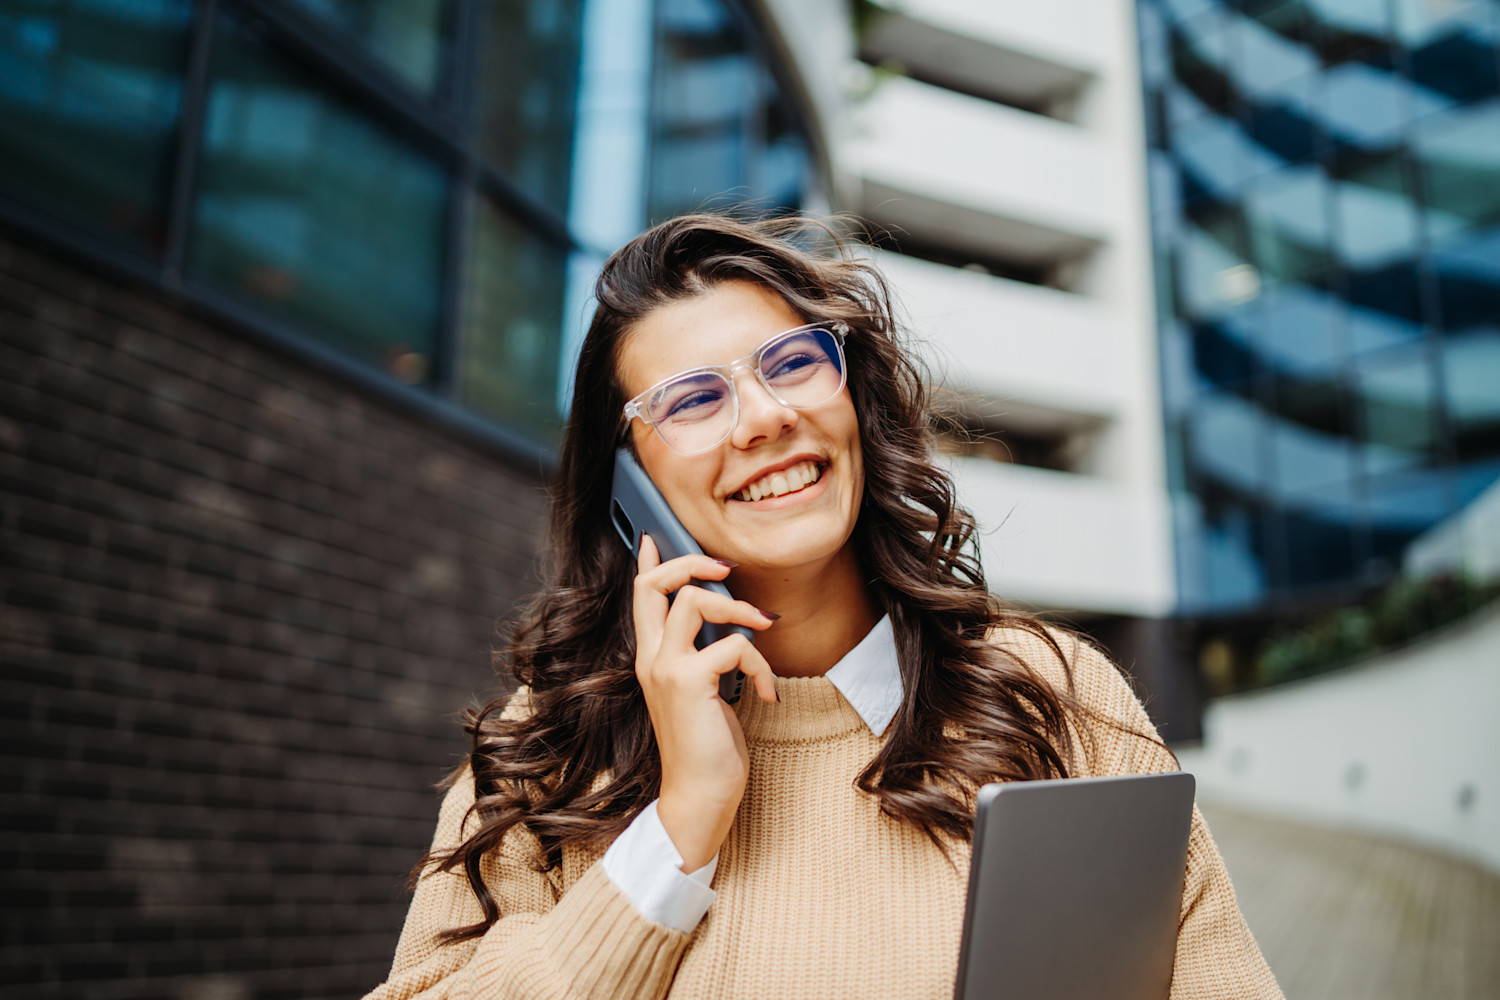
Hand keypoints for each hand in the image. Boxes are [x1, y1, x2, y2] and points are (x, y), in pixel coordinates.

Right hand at [632, 535, 777, 871]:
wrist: (699, 797)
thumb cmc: (707, 748)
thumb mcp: (703, 693)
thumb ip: (704, 658)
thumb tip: (725, 630)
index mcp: (652, 659)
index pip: (642, 597)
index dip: (649, 563)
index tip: (654, 537)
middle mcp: (652, 659)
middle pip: (658, 584)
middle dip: (695, 562)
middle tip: (728, 570)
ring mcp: (667, 669)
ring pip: (696, 600)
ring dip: (740, 608)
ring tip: (764, 629)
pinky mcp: (691, 683)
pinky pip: (735, 645)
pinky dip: (761, 664)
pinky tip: (766, 694)